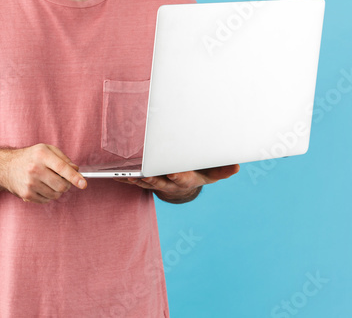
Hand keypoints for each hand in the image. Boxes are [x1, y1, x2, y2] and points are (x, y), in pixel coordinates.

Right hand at [1, 143, 86, 203]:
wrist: (5, 167)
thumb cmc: (29, 157)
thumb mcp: (46, 149)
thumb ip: (63, 158)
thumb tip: (76, 170)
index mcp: (42, 155)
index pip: (62, 167)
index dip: (74, 177)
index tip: (83, 184)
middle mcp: (35, 168)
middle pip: (61, 185)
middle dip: (66, 185)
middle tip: (62, 180)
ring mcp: (30, 183)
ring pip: (55, 195)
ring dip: (57, 191)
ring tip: (49, 182)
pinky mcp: (26, 194)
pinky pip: (46, 200)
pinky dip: (48, 195)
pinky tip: (41, 187)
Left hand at [114, 164, 239, 200]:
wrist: (183, 184)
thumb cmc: (199, 173)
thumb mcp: (213, 173)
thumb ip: (223, 169)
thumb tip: (237, 166)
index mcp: (186, 179)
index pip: (182, 178)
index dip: (178, 176)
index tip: (173, 173)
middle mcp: (170, 183)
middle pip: (160, 181)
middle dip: (152, 178)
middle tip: (143, 174)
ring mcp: (157, 183)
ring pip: (144, 181)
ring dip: (134, 178)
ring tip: (125, 174)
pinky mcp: (145, 180)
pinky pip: (133, 180)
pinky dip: (124, 178)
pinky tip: (114, 174)